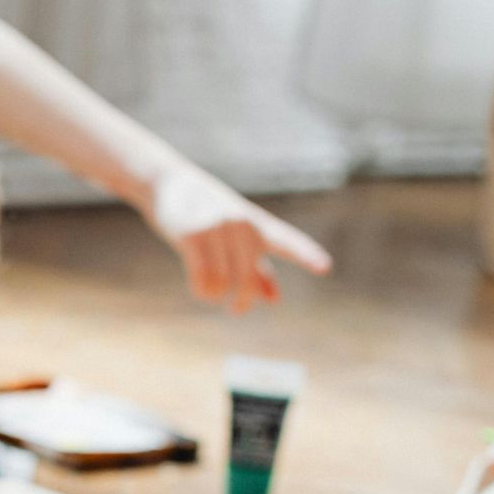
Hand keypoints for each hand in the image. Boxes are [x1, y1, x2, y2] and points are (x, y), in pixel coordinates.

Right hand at [145, 161, 331, 313]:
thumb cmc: (206, 212)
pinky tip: (200, 290)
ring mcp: (216, 228)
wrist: (168, 183)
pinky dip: (202, 291)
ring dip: (216, 295)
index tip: (325, 267)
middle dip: (242, 300)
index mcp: (256, 223)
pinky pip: (203, 279)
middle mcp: (240, 224)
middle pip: (247, 279)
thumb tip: (274, 299)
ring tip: (209, 293)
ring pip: (223, 282)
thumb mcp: (235, 236)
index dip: (305, 254)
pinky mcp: (193, 235)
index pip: (285, 241)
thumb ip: (257, 267)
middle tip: (236, 310)